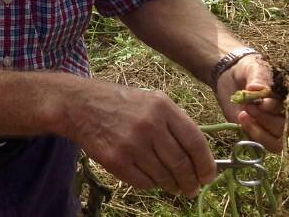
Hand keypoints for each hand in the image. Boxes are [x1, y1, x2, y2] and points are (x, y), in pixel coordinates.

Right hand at [62, 82, 216, 197]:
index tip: (209, 176)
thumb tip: (199, 156)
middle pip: (181, 164)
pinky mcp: (116, 160)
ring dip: (172, 185)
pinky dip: (151, 184)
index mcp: (163, 107)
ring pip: (164, 176)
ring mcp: (131, 143)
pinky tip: (151, 179)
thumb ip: (175, 124)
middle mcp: (149, 125)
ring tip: (174, 187)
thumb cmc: (120, 103)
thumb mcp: (152, 101)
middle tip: (192, 188)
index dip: (206, 164)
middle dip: (191, 182)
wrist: (80, 105)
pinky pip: (143, 182)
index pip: (195, 142)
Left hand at [215, 54, 288, 151]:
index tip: (262, 103)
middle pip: (287, 128)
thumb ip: (259, 78)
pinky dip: (252, 136)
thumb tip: (257, 89)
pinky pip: (262, 146)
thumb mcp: (254, 68)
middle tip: (249, 106)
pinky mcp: (256, 133)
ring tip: (243, 115)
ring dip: (260, 132)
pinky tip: (241, 121)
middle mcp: (284, 116)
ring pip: (276, 142)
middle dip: (267, 119)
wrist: (230, 74)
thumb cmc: (248, 70)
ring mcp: (270, 127)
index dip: (279, 109)